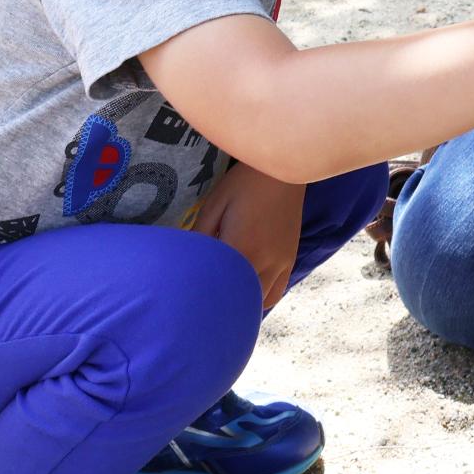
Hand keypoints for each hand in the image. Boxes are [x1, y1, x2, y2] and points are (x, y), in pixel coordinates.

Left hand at [192, 162, 305, 309]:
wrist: (282, 170)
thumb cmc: (243, 183)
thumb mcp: (214, 205)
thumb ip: (199, 236)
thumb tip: (184, 259)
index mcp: (241, 248)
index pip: (218, 285)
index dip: (202, 294)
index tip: (188, 297)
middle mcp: (264, 262)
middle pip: (240, 299)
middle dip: (222, 303)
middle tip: (203, 301)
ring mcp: (281, 264)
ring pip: (260, 301)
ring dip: (243, 302)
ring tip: (226, 297)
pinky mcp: (290, 260)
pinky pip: (277, 292)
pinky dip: (261, 297)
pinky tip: (247, 290)